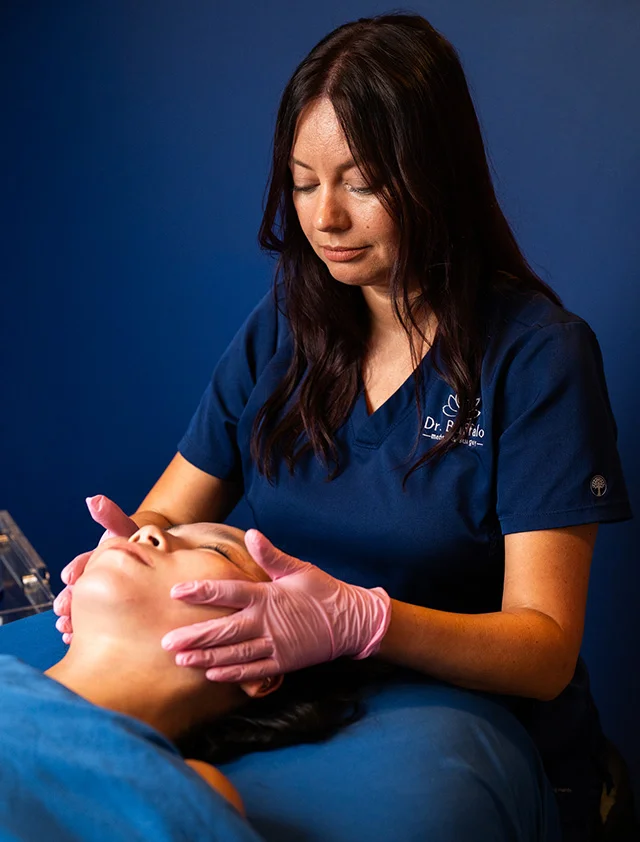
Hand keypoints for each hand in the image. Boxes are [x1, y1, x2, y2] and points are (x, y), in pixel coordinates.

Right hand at [52, 495, 138, 641]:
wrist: (162, 560)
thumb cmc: (143, 544)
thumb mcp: (128, 530)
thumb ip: (111, 517)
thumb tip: (93, 499)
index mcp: (96, 561)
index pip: (82, 565)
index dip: (76, 570)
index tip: (70, 577)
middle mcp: (95, 580)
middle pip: (78, 593)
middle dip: (68, 602)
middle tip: (64, 611)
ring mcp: (102, 599)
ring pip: (83, 611)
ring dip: (72, 620)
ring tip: (66, 629)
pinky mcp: (112, 616)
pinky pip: (96, 626)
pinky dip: (83, 633)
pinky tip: (74, 640)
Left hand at [161, 529, 390, 681]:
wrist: (351, 621)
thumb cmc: (322, 591)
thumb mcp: (298, 568)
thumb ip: (271, 555)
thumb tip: (252, 534)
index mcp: (268, 596)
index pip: (228, 592)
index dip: (201, 592)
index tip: (176, 591)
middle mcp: (267, 622)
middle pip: (224, 630)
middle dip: (194, 635)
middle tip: (166, 641)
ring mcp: (275, 646)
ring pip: (234, 654)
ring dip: (206, 657)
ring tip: (181, 659)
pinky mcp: (283, 663)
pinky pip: (253, 672)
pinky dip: (232, 674)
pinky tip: (211, 674)